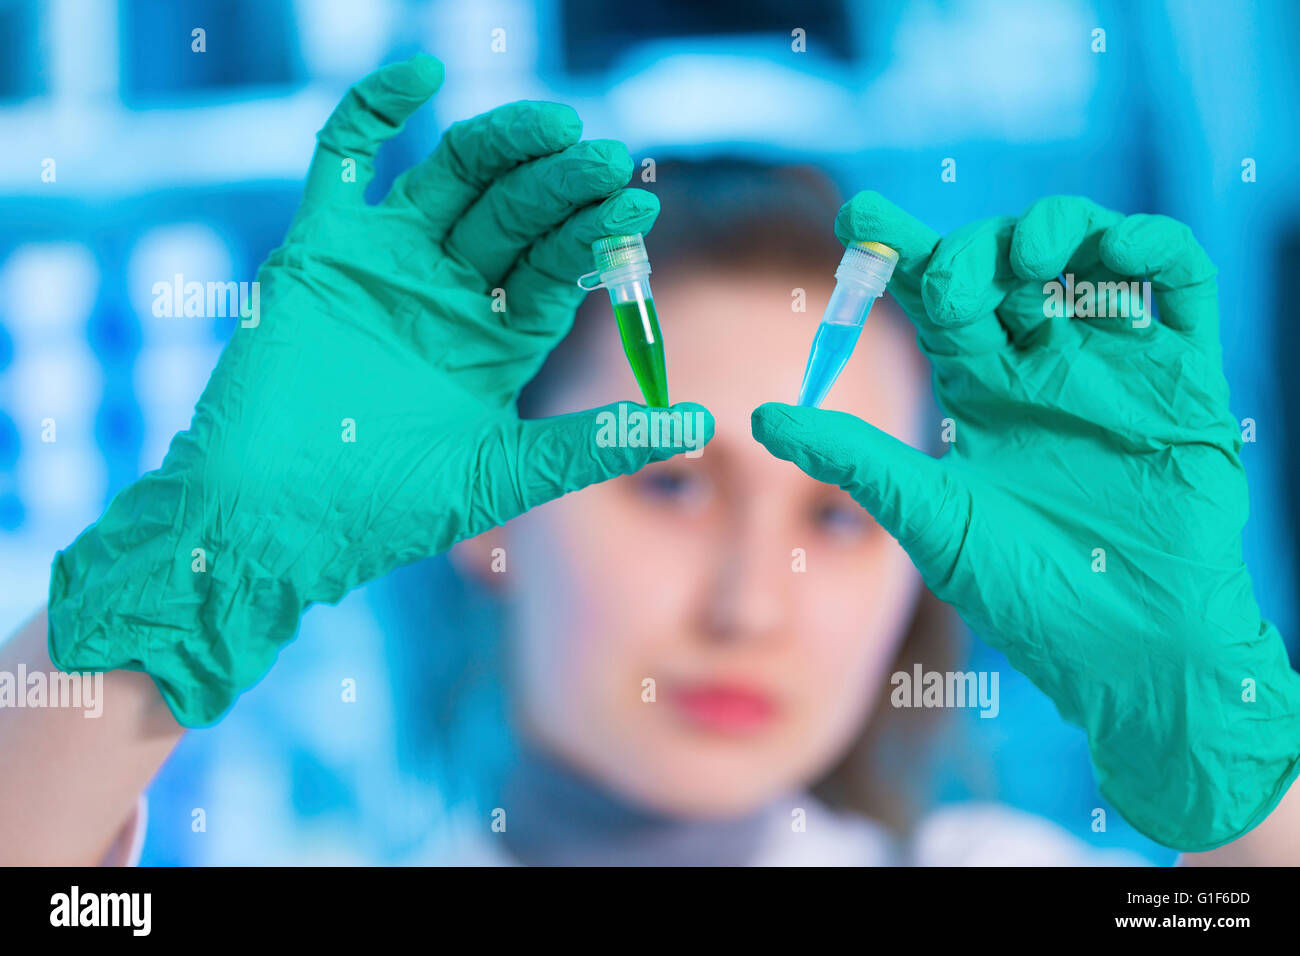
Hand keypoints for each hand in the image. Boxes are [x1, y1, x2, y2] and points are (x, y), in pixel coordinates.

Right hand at [49, 55, 710, 726]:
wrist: (276, 520)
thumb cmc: (388, 509)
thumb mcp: (507, 474)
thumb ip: (597, 444)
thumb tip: (701, 421)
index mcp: (496, 339)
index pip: (556, 266)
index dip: (594, 233)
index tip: (638, 200)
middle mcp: (450, 291)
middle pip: (516, 214)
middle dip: (561, 186)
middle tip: (606, 158)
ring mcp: (387, 263)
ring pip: (452, 179)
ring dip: (502, 145)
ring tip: (554, 126)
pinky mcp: (320, 248)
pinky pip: (343, 161)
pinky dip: (372, 111)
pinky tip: (420, 76)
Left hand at [753, 192, 1299, 849]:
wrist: (1128, 646)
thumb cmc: (1027, 591)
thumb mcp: (931, 515)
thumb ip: (855, 460)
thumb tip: (756, 418)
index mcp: (981, 391)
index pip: (936, 300)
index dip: (900, 252)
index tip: (856, 218)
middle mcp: (1043, 367)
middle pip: (1004, 267)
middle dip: (972, 251)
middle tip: (952, 275)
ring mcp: (1114, 366)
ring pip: (1086, 256)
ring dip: (1057, 231)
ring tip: (1028, 259)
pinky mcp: (1184, 376)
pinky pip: (1181, 284)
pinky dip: (1152, 248)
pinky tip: (1115, 249)